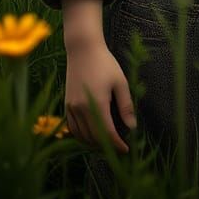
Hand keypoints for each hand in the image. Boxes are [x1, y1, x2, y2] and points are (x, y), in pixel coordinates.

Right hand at [64, 38, 136, 154]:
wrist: (83, 49)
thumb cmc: (104, 63)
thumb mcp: (120, 82)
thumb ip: (126, 106)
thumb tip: (132, 127)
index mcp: (97, 104)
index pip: (107, 134)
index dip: (117, 144)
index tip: (126, 150)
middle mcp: (81, 108)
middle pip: (93, 138)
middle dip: (106, 146)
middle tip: (118, 148)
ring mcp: (71, 107)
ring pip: (81, 135)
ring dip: (93, 143)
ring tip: (106, 144)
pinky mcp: (67, 104)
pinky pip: (72, 127)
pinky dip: (81, 135)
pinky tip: (90, 135)